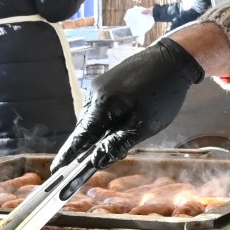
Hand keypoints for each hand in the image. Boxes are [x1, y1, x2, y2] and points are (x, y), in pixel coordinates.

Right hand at [54, 37, 203, 169]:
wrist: (173, 58)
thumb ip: (119, 143)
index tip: (56, 171)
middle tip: (84, 168)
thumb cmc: (163, 92)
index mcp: (102, 104)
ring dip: (98, 134)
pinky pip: (99, 108)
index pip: (80, 137)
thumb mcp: (145, 125)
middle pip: (84, 129)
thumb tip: (97, 161)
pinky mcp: (107, 82)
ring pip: (92, 118)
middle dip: (86, 148)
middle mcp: (95, 94)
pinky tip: (117, 127)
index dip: (68, 156)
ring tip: (109, 146)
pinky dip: (104, 121)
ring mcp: (99, 86)